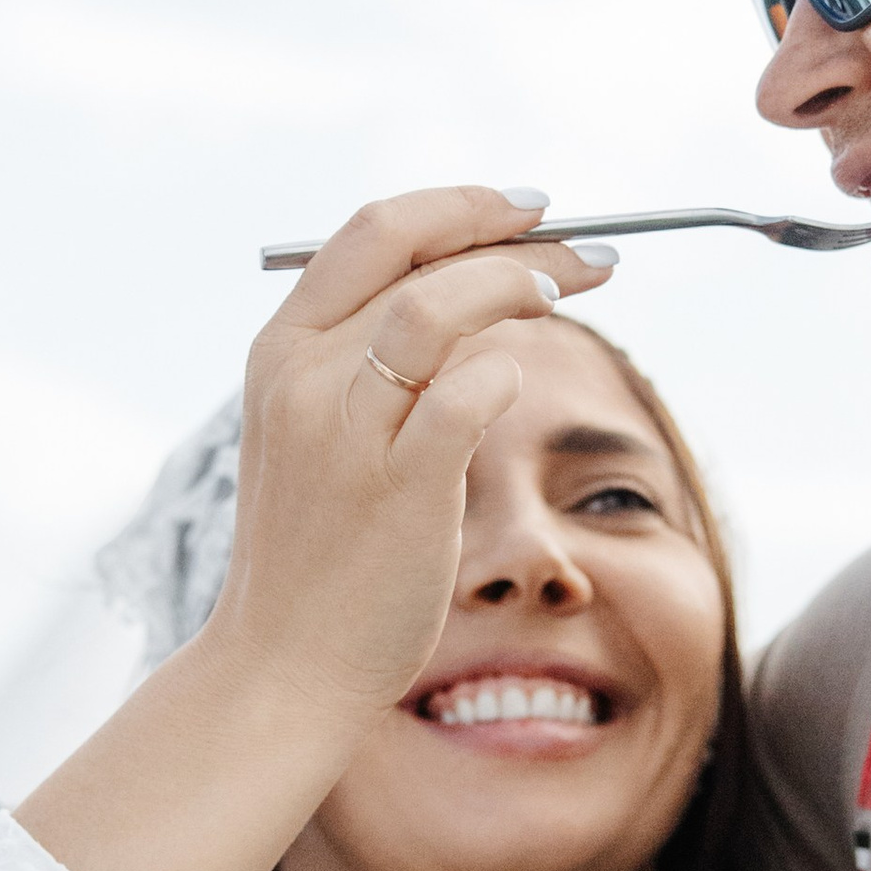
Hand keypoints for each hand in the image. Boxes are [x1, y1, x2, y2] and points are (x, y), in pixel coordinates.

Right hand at [208, 185, 615, 726]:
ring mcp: (346, 432)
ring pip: (437, 307)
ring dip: (517, 284)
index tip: (531, 210)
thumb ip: (369, 364)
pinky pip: (468, 392)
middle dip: (517, 240)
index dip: (461, 207)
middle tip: (590, 254)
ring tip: (571, 297)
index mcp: (280, 352)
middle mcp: (304, 378)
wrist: (283, 662)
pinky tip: (525, 381)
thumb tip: (475, 295)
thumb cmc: (318, 554)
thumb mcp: (318, 435)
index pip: (374, 233)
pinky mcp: (398, 488)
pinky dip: (508, 370)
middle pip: (418, 259)